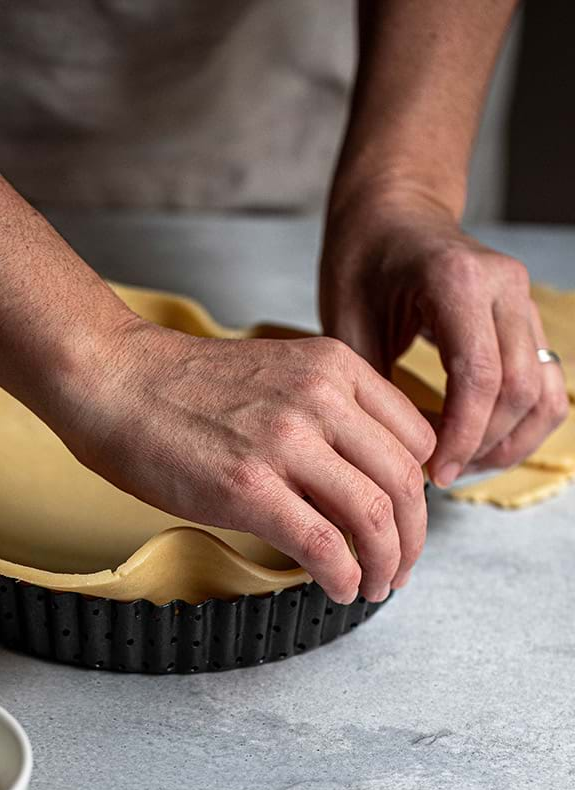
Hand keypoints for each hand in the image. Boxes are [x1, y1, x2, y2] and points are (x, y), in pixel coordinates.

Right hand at [55, 317, 434, 603]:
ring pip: (373, 517)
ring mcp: (286, 443)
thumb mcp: (279, 375)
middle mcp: (321, 400)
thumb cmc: (184, 388)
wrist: (115, 381)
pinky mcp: (249, 489)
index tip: (404, 520)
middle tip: (401, 567)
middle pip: (404, 483)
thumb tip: (359, 480)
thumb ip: (327, 413)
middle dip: (413, 539)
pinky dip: (344, 577)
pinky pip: (324, 545)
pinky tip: (339, 589)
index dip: (418, 492)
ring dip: (386, 565)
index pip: (415, 439)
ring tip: (375, 587)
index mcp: (334, 369)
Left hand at [320, 191, 568, 484]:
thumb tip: (390, 459)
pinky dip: (523, 423)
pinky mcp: (527, 319)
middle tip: (442, 473)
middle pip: (519, 388)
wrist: (391, 213)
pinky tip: (483, 445)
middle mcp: (504, 287)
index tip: (434, 471)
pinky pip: (546, 383)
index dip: (461, 435)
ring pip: (544, 391)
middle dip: (483, 443)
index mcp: (458, 280)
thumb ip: (372, 388)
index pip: (479, 377)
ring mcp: (523, 301)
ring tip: (464, 466)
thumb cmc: (362, 260)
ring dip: (510, 440)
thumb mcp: (347, 322)